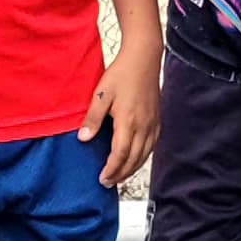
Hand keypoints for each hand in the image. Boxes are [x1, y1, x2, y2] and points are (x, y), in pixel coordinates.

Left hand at [82, 58, 159, 187]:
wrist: (143, 58)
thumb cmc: (121, 73)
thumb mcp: (101, 93)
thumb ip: (93, 118)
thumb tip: (84, 138)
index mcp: (128, 121)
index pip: (120, 154)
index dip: (112, 169)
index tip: (102, 178)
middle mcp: (143, 126)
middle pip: (134, 159)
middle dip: (121, 174)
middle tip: (108, 182)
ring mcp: (152, 124)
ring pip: (144, 154)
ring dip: (132, 168)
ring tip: (119, 176)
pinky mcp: (157, 120)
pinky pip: (151, 146)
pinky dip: (142, 157)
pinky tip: (135, 159)